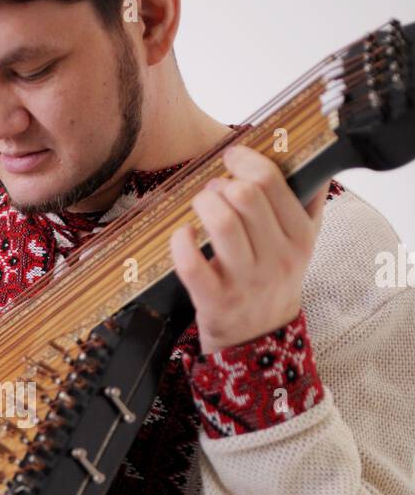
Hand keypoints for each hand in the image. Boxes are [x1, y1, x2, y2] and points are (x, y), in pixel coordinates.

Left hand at [169, 144, 329, 354]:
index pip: (272, 182)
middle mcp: (277, 258)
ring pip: (221, 222)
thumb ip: (309, 203)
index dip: (245, 160)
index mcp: (300, 237)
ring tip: (201, 206)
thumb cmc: (275, 280)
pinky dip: (180, 241)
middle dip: (222, 182)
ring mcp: (245, 281)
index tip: (233, 157)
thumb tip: (313, 160)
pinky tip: (183, 235)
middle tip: (215, 189)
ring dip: (203, 203)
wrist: (261, 337)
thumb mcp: (302, 244)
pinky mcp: (215, 300)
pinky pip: (191, 263)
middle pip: (245, 196)